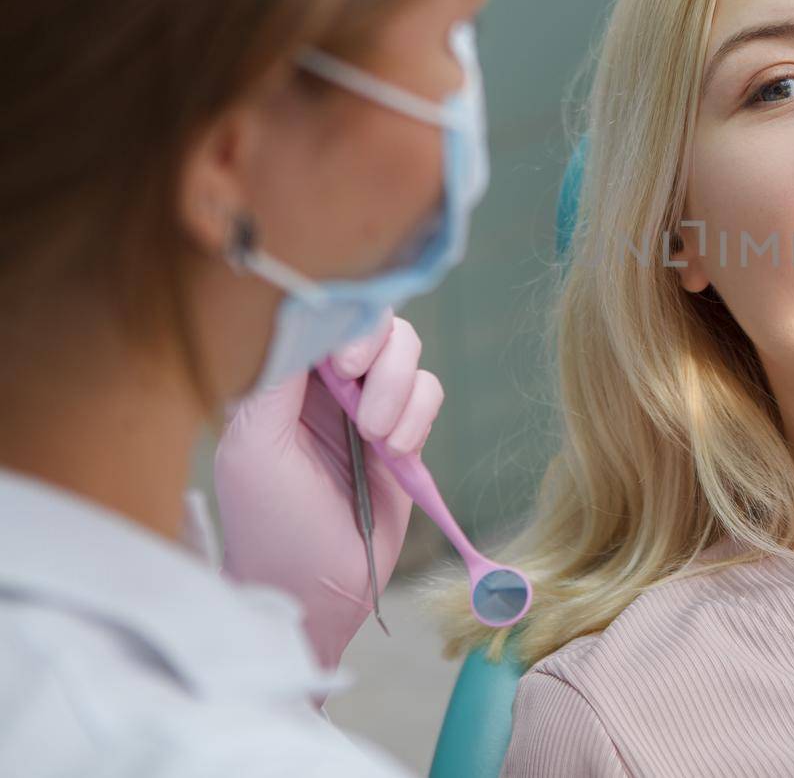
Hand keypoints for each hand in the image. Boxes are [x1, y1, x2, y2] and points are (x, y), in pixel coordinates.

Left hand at [215, 312, 442, 668]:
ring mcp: (369, 406)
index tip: (343, 363)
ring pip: (407, 353)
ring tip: (378, 439)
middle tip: (362, 401)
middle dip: (378, 357)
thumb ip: (275, 377)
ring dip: (400, 391)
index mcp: (283, 379)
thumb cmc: (270, 523)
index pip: (322, 315)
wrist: (317, 589)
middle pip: (375, 322)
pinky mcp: (406, 432)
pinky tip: (397, 453)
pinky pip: (430, 393)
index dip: (343, 323)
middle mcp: (327, 384)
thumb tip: (306, 314)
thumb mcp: (253, 447)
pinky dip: (421, 416)